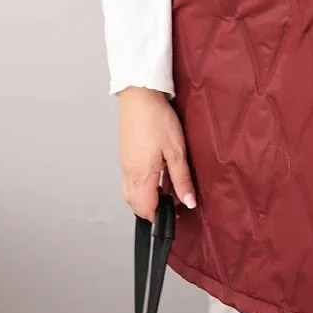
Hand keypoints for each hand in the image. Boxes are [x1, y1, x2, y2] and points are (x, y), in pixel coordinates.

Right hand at [117, 86, 197, 221]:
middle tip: (174, 200)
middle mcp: (129, 174)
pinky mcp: (124, 156)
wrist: (139, 95)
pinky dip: (141, 186)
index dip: (161, 216)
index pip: (146, 210)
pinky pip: (129, 181)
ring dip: (146, 198)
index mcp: (141, 176)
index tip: (176, 212)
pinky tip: (156, 173)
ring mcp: (124, 165)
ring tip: (166, 186)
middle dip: (153, 210)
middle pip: (136, 206)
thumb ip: (181, 179)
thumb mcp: (176, 150)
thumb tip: (188, 203)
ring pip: (130, 195)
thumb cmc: (157, 119)